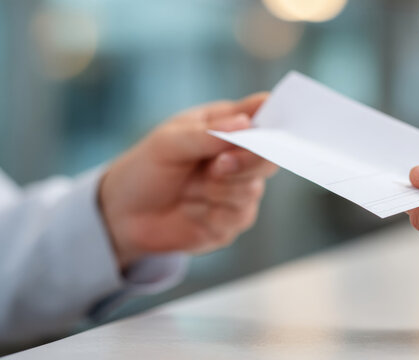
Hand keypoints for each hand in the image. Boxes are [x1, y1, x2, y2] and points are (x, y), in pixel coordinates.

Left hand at [99, 94, 277, 268]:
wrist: (123, 215)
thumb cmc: (146, 168)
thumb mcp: (169, 142)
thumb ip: (208, 134)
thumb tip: (247, 123)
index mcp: (228, 126)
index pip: (265, 116)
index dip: (276, 118)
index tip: (272, 126)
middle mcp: (240, 157)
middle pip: (269, 157)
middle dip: (246, 161)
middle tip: (217, 165)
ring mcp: (239, 190)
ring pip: (253, 190)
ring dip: (221, 190)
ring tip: (191, 189)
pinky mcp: (232, 221)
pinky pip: (240, 216)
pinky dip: (214, 213)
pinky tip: (192, 209)